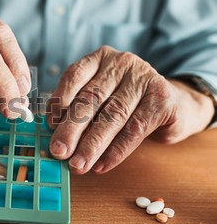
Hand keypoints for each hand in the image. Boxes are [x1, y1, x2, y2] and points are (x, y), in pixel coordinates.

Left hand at [46, 46, 213, 173]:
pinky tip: (101, 165)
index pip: (74, 75)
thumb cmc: (127, 104)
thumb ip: (78, 110)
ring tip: (78, 165)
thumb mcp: (101, 100)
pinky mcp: (163, 99)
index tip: (48, 125)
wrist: (174, 106)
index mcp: (100, 58)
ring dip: (92, 144)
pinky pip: (134, 129)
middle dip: (71, 129)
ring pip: (112, 115)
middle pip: (91, 98)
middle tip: (58, 152)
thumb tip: (55, 137)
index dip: (59, 100)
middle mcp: (121, 63)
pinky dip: (116, 151)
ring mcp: (144, 78)